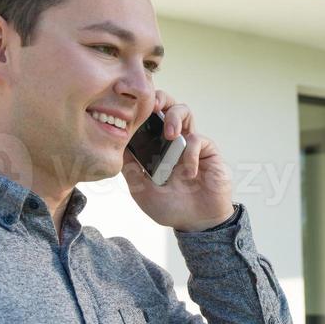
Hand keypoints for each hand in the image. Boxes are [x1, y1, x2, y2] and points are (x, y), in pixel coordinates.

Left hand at [122, 91, 234, 231]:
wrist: (196, 224)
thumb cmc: (171, 208)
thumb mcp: (142, 191)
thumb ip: (131, 170)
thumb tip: (116, 148)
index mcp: (156, 147)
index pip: (148, 119)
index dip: (141, 109)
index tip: (130, 108)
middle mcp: (173, 141)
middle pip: (167, 106)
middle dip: (160, 99)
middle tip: (153, 106)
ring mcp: (190, 144)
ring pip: (184, 112)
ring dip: (174, 118)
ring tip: (170, 135)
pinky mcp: (208, 151)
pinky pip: (197, 140)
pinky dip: (190, 154)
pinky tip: (188, 173)